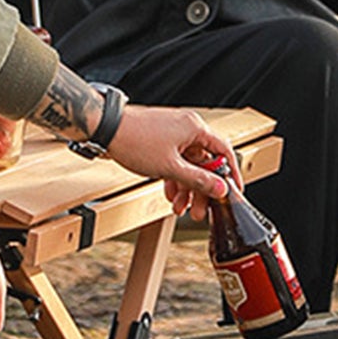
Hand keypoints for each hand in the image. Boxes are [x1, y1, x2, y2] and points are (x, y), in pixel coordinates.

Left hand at [106, 107, 242, 219]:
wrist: (104, 129)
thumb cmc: (135, 141)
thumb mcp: (170, 167)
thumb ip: (198, 180)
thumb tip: (221, 189)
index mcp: (195, 129)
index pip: (225, 152)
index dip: (231, 174)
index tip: (233, 192)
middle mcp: (187, 129)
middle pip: (205, 163)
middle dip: (202, 189)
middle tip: (200, 210)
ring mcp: (173, 134)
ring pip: (188, 165)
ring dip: (186, 187)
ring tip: (180, 206)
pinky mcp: (160, 140)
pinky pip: (175, 162)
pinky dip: (174, 178)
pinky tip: (169, 193)